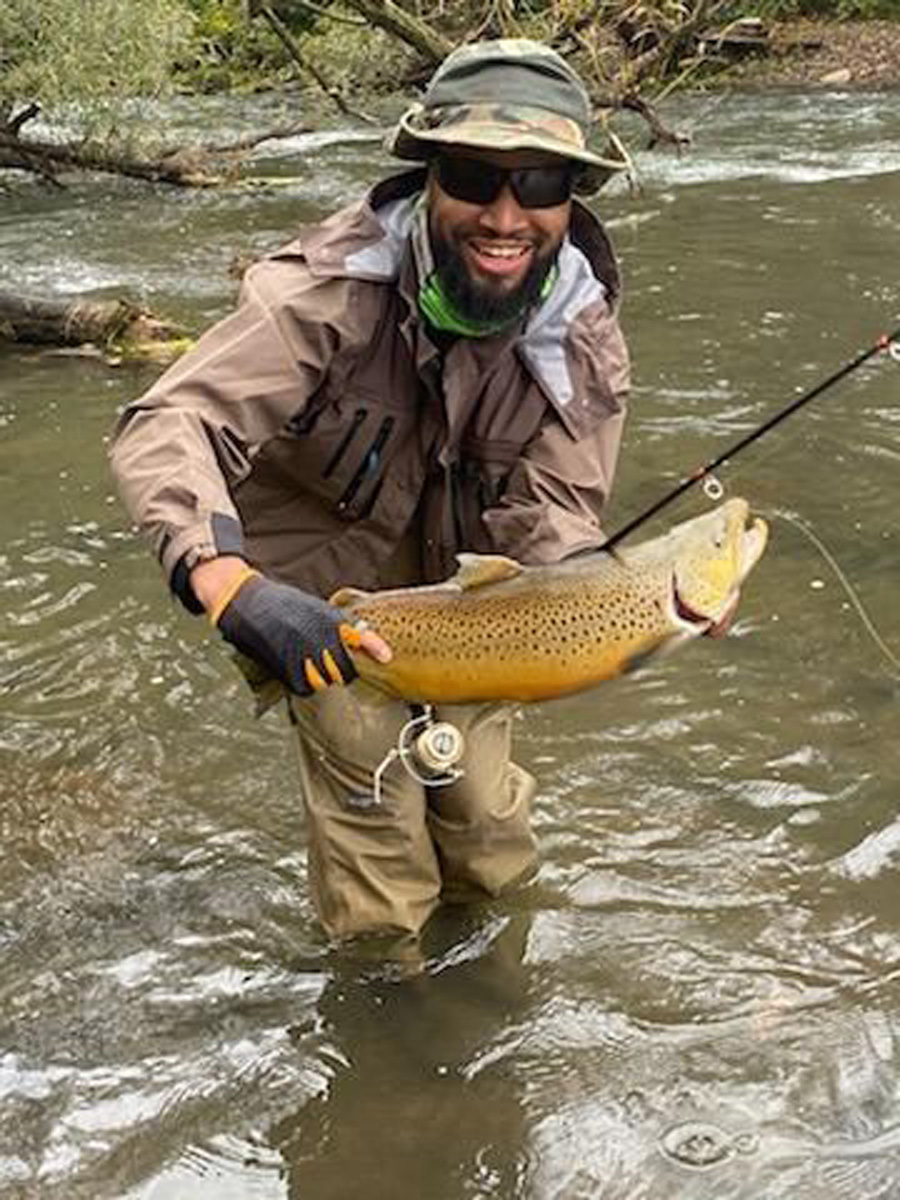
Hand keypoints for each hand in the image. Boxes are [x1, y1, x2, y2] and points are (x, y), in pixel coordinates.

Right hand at [196, 560, 388, 695]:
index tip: (386, 656)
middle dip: (342, 670)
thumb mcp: (314, 609)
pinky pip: (305, 686)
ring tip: (311, 663)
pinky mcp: (285, 668)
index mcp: (325, 620)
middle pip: (345, 669)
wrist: (245, 603)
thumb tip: (358, 641)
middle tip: (330, 662)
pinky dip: (303, 682)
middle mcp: (317, 636)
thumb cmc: (280, 606)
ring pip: (327, 680)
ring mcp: (302, 653)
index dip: (373, 647)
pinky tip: (295, 667)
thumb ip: (336, 627)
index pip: (357, 636)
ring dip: (323, 677)